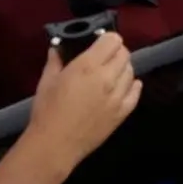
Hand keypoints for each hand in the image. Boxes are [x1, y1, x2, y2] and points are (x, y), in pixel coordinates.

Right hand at [26, 32, 140, 171]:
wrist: (55, 144)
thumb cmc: (47, 111)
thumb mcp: (47, 81)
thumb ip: (55, 60)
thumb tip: (57, 48)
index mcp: (87, 66)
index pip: (112, 40)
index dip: (108, 38)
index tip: (100, 43)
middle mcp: (107, 77)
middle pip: (125, 54)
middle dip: (116, 52)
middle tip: (105, 57)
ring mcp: (117, 96)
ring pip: (131, 72)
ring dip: (124, 68)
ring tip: (112, 72)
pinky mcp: (121, 113)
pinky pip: (135, 94)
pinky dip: (133, 86)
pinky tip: (128, 85)